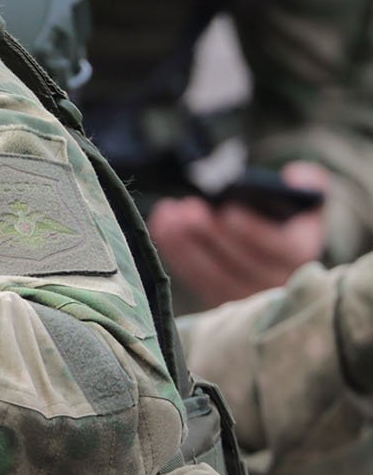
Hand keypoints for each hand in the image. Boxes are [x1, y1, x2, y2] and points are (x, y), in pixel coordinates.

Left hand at [148, 162, 328, 305]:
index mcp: (300, 256)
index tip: (229, 211)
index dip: (253, 231)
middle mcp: (274, 283)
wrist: (275, 255)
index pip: (280, 249)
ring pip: (212, 274)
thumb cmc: (287, 221)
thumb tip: (293, 176)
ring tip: (172, 214)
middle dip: (211, 234)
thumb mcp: (307, 202)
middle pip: (240, 263)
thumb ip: (310, 185)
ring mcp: (243, 296)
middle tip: (190, 207)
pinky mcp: (217, 299)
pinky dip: (175, 252)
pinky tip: (163, 225)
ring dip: (186, 244)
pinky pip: (193, 278)